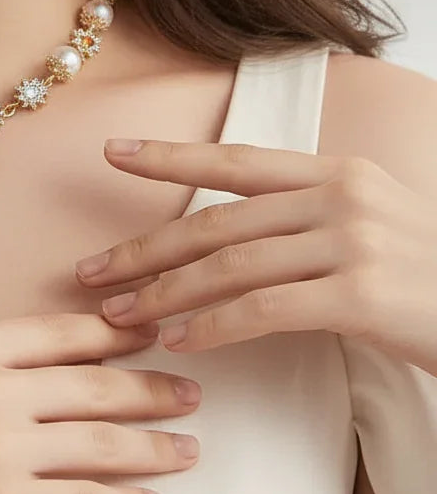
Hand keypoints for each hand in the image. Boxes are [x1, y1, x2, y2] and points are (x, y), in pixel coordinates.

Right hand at [0, 313, 202, 493]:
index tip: (150, 332)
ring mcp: (1, 449)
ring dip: (155, 446)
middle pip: (97, 386)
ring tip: (186, 448)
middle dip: (153, 388)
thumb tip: (26, 367)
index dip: (118, 332)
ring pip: (104, 443)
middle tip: (190, 390)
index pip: (63, 332)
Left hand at [75, 138, 436, 374]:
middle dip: (144, 250)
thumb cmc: (420, 277)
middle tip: (89, 271)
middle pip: (216, 222)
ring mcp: (355, 241)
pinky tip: (181, 342)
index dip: (169, 156)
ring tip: (120, 315)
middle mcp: (341, 196)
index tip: (112, 151)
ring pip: (231, 267)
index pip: (235, 160)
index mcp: (334, 172)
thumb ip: (297, 218)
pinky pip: (267, 309)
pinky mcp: (365, 294)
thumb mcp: (364, 224)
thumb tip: (212, 240)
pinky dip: (215, 326)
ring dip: (165, 294)